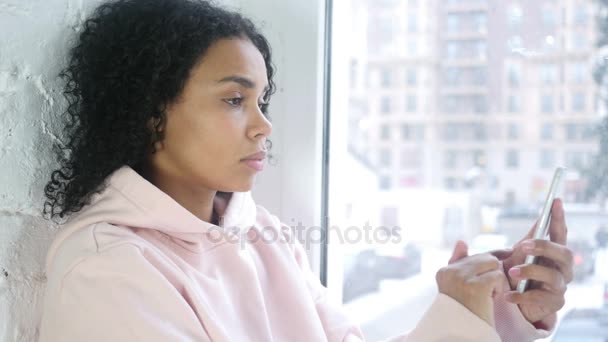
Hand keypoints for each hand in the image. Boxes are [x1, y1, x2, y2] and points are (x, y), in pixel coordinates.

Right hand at [436, 240, 512, 326]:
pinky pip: (498, 276)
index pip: (471, 255)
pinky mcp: (476, 285)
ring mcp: (462, 277)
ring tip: (488, 295)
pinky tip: (491, 299)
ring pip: (493, 264)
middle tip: (490, 289)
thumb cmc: (462, 312)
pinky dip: (499, 288)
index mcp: (444, 271)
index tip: (506, 254)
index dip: (489, 259)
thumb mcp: (456, 287)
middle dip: (492, 271)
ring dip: (496, 279)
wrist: (461, 333)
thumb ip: (458, 264)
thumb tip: (461, 241)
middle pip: (484, 257)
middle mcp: (451, 271)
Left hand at [501, 198, 573, 328]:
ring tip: (511, 273)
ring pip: (553, 276)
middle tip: (523, 246)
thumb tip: (539, 218)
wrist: (514, 302)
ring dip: (530, 272)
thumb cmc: (517, 274)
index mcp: (553, 253)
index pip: (560, 233)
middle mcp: (562, 268)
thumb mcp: (517, 256)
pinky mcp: (553, 303)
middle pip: (565, 254)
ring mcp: (560, 286)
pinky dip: (522, 295)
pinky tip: (508, 295)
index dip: (559, 218)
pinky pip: (541, 298)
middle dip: (545, 247)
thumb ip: (527, 241)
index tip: (556, 201)